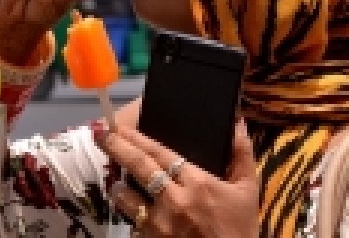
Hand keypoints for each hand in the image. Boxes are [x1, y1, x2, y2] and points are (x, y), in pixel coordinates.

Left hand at [94, 120, 259, 237]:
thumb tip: (238, 122)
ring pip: (126, 198)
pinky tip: (128, 209)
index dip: (138, 137)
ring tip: (113, 178)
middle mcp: (174, 200)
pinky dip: (130, 215)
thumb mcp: (248, 190)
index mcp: (197, 183)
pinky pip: (133, 225)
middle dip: (117, 147)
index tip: (120, 126)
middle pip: (139, 167)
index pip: (160, 153)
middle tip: (100, 134)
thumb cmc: (240, 228)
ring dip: (117, 186)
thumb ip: (242, 153)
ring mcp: (159, 224)